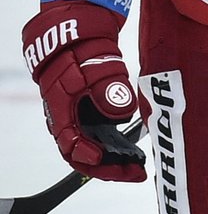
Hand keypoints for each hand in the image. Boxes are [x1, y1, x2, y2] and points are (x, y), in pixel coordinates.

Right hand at [21, 2, 145, 181]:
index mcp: (63, 115)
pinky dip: (113, 150)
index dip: (92, 157)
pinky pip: (98, 141)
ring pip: (92, 151)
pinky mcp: (88, 117)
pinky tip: (132, 152)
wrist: (75, 39)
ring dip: (113, 161)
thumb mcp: (94, 70)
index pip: (73, 147)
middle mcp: (68, 124)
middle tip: (135, 174)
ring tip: (137, 168)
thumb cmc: (81, 54)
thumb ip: (109, 89)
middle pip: (85, 157)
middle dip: (110, 168)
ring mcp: (77, 122)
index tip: (110, 160)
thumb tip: (122, 112)